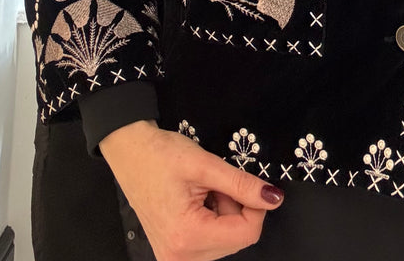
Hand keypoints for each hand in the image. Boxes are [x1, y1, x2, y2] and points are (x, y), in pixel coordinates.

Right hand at [100, 120, 283, 260]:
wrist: (130, 152)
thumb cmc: (161, 155)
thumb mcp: (206, 165)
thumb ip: (242, 184)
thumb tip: (273, 198)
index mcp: (188, 237)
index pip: (247, 233)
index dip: (255, 205)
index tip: (243, 183)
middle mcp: (180, 257)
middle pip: (237, 239)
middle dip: (236, 208)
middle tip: (215, 184)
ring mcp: (175, 257)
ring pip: (226, 241)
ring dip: (225, 213)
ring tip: (203, 190)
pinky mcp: (174, 251)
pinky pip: (210, 241)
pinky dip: (213, 219)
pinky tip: (198, 201)